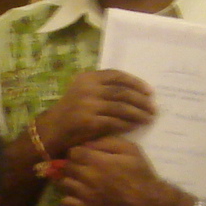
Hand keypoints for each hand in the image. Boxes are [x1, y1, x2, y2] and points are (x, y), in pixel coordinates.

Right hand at [37, 69, 154, 155]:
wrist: (52, 130)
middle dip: (141, 100)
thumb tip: (135, 92)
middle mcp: (87, 88)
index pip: (117, 76)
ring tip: (149, 118)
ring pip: (121, 107)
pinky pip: (114, 122)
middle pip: (122, 92)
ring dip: (138, 113)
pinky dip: (127, 124)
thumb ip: (103, 88)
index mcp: (87, 78)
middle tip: (153, 107)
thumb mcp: (84, 92)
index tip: (149, 91)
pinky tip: (135, 126)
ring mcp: (87, 105)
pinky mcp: (89, 121)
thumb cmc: (72, 111)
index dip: (136, 83)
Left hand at [56, 137, 192, 205]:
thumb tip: (88, 142)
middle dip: (72, 164)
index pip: (73, 152)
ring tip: (80, 179)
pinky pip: (67, 202)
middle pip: (67, 167)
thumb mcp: (130, 150)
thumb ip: (108, 142)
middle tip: (82, 166)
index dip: (77, 151)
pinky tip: (79, 194)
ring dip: (70, 179)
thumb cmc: (141, 174)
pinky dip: (69, 197)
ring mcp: (86, 196)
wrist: (148, 203)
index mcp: (97, 161)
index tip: (84, 153)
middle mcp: (88, 178)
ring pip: (64, 184)